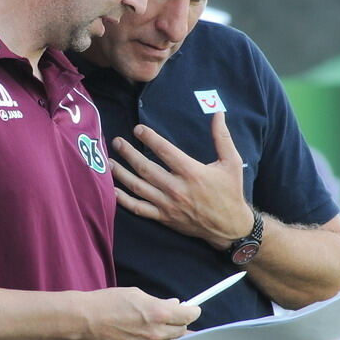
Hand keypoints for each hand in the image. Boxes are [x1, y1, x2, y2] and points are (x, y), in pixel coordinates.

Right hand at [77, 288, 200, 339]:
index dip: (192, 311)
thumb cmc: (107, 302)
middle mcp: (155, 333)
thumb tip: (173, 305)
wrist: (84, 320)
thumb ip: (158, 302)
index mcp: (158, 313)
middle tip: (169, 315)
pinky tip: (133, 334)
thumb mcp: (136, 294)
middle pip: (180, 331)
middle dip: (177, 322)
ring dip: (161, 333)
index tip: (193, 309)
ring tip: (143, 323)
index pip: (188, 316)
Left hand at [110, 112, 252, 249]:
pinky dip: (124, 200)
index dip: (150, 138)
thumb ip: (222, 137)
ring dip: (121, 173)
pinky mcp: (164, 217)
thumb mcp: (231, 162)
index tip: (137, 129)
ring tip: (108, 161)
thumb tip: (218, 113)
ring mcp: (168, 204)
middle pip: (146, 168)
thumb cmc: (230, 192)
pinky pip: (139, 208)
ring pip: (138, 187)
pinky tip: (112, 190)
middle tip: (116, 142)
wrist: (230, 227)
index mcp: (192, 172)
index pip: (165, 151)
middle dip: (128, 154)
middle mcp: (177, 188)